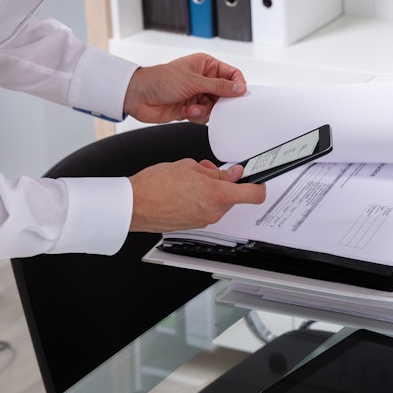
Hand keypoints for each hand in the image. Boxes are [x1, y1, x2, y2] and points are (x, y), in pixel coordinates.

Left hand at [123, 53, 245, 123]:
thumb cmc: (160, 80)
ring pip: (215, 107)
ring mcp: (197, 94)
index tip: (239, 96)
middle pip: (225, 94)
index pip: (231, 74)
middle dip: (219, 102)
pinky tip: (186, 112)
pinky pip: (204, 115)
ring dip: (204, 110)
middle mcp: (204, 79)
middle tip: (213, 105)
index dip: (237, 85)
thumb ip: (219, 86)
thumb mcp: (193, 82)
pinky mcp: (192, 108)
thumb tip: (240, 88)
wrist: (138, 96)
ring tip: (191, 108)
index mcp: (206, 65)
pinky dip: (197, 116)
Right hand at [128, 159, 265, 231]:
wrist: (134, 204)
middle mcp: (213, 212)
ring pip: (217, 203)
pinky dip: (199, 200)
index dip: (259, 185)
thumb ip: (215, 171)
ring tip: (189, 180)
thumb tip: (230, 174)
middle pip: (233, 197)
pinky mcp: (192, 225)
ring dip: (210, 191)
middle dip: (224, 183)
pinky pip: (204, 210)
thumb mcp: (190, 166)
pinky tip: (183, 191)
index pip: (254, 195)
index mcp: (218, 195)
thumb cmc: (155, 185)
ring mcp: (203, 221)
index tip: (257, 178)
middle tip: (209, 170)